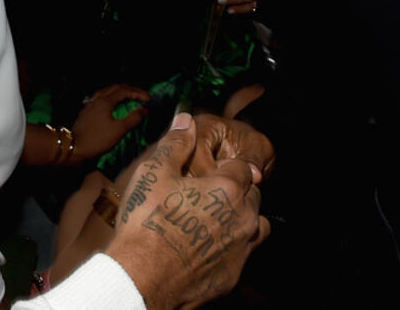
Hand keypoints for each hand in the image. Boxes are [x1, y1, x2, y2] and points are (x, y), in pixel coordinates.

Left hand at [73, 84, 149, 160]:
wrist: (74, 147)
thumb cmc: (98, 139)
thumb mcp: (118, 130)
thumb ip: (133, 119)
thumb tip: (144, 110)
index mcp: (106, 101)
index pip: (125, 91)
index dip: (138, 93)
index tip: (148, 99)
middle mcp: (97, 99)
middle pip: (115, 87)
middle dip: (130, 89)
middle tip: (140, 95)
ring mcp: (90, 104)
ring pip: (106, 91)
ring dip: (119, 91)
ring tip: (127, 97)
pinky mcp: (86, 111)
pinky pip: (100, 97)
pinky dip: (110, 97)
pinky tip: (111, 105)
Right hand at [108, 113, 268, 308]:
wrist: (143, 278)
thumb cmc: (147, 224)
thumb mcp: (155, 173)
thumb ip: (175, 144)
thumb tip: (186, 120)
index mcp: (228, 188)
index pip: (241, 167)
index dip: (226, 167)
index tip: (212, 172)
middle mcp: (243, 218)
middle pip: (252, 195)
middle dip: (236, 192)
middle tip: (209, 196)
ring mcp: (241, 249)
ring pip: (256, 226)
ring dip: (242, 220)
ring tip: (215, 221)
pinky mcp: (234, 274)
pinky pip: (244, 254)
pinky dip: (233, 248)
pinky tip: (210, 248)